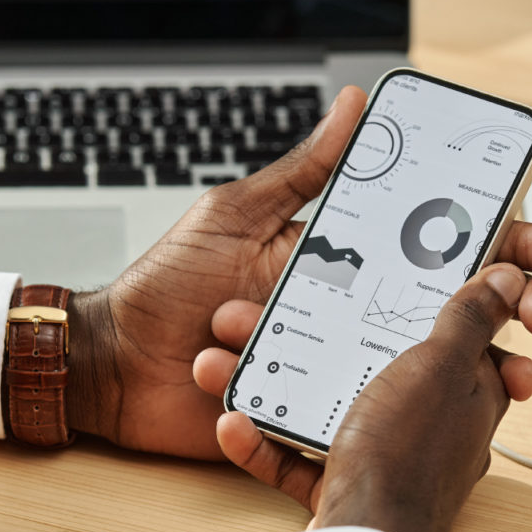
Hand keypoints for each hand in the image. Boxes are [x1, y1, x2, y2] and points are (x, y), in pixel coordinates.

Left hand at [66, 86, 369, 457]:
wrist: (112, 363)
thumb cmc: (165, 285)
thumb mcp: (232, 217)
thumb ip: (298, 172)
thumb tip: (353, 105)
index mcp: (311, 269)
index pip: (377, 262)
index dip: (401, 257)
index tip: (419, 250)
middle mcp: (313, 322)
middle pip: (363, 330)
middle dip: (324, 321)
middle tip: (269, 305)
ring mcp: (296, 373)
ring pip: (331, 380)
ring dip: (269, 355)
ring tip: (217, 338)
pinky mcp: (277, 416)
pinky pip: (297, 426)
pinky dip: (260, 415)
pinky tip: (221, 390)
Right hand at [197, 264, 531, 531]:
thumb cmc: (407, 456)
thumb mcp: (440, 368)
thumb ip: (469, 322)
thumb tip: (507, 281)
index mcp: (467, 393)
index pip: (467, 339)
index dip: (442, 306)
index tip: (408, 281)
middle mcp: (430, 427)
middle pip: (382, 368)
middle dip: (333, 340)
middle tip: (297, 316)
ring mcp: (383, 458)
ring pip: (330, 408)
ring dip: (283, 386)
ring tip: (244, 362)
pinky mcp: (343, 486)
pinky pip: (299, 456)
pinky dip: (267, 442)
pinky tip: (237, 423)